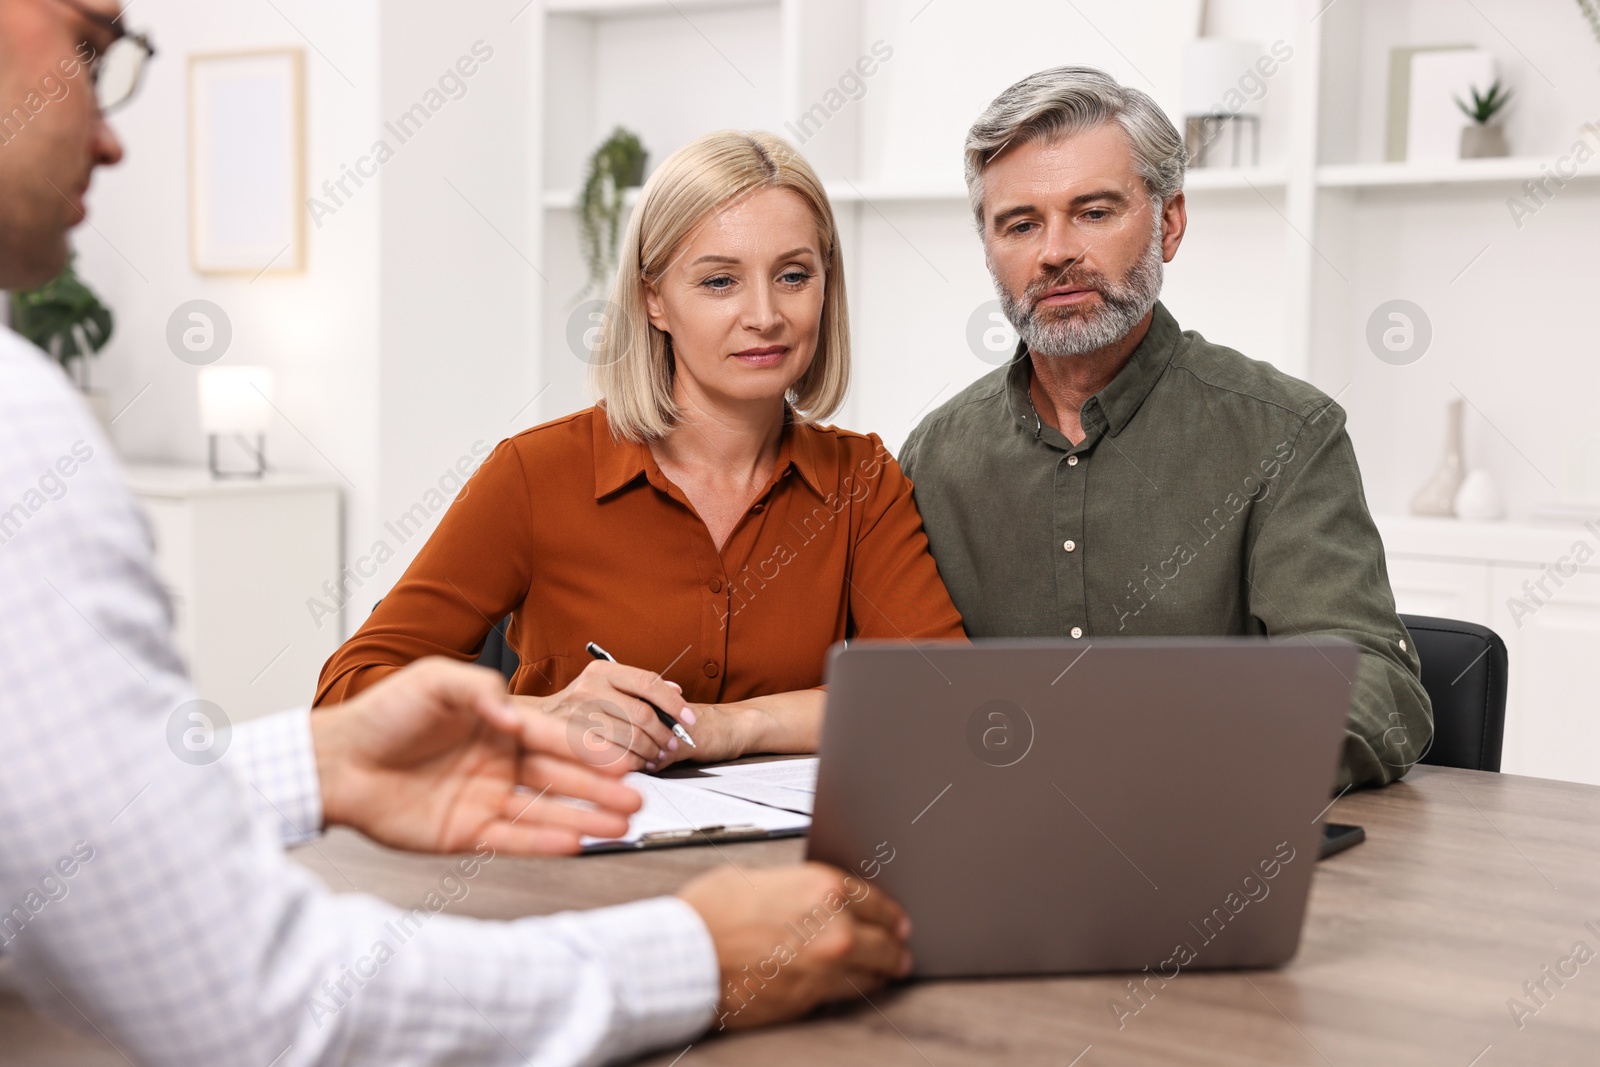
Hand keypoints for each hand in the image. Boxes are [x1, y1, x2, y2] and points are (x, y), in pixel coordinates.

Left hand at [313, 657, 642, 854]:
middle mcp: (497, 763)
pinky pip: (513, 840)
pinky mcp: (465, 833)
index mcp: (496, 725)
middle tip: (634, 797)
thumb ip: (480, 690)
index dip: (586, 748)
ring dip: (583, 819)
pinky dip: (544, 842)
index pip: (551, 737)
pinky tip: (574, 843)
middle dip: (599, 789)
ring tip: (619, 825)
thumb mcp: (433, 681)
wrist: (335, 762)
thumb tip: (514, 714)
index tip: (618, 757)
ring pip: (545, 812)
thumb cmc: (381, 715)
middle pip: (559, 778)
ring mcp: (484, 800)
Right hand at [518, 660, 696, 771]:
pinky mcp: (571, 741)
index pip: (648, 682)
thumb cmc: (580, 704)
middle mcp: (588, 688)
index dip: (674, 703)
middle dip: (664, 734)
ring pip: (629, 738)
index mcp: (602, 671)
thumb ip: (640, 687)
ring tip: (658, 756)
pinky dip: (632, 764)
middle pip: (642, 714)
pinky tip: (638, 765)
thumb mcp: (607, 685)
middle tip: (674, 744)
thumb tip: (677, 691)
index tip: (689, 719)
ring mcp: (577, 715)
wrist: (537, 720)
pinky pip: (612, 756)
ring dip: (651, 752)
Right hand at [676, 863, 912, 1030]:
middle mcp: (835, 926)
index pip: (876, 900)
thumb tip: (810, 899)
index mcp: (823, 887)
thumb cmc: (710, 913)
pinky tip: (857, 987)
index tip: (896, 920)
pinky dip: (855, 989)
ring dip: (882, 971)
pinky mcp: (811, 997)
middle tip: (901, 949)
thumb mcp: (759, 879)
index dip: (889, 912)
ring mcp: (826, 966)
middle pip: (885, 939)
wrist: (687, 955)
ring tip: (889, 971)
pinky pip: (846, 994)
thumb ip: (796, 889)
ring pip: (873, 971)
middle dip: (895, 944)